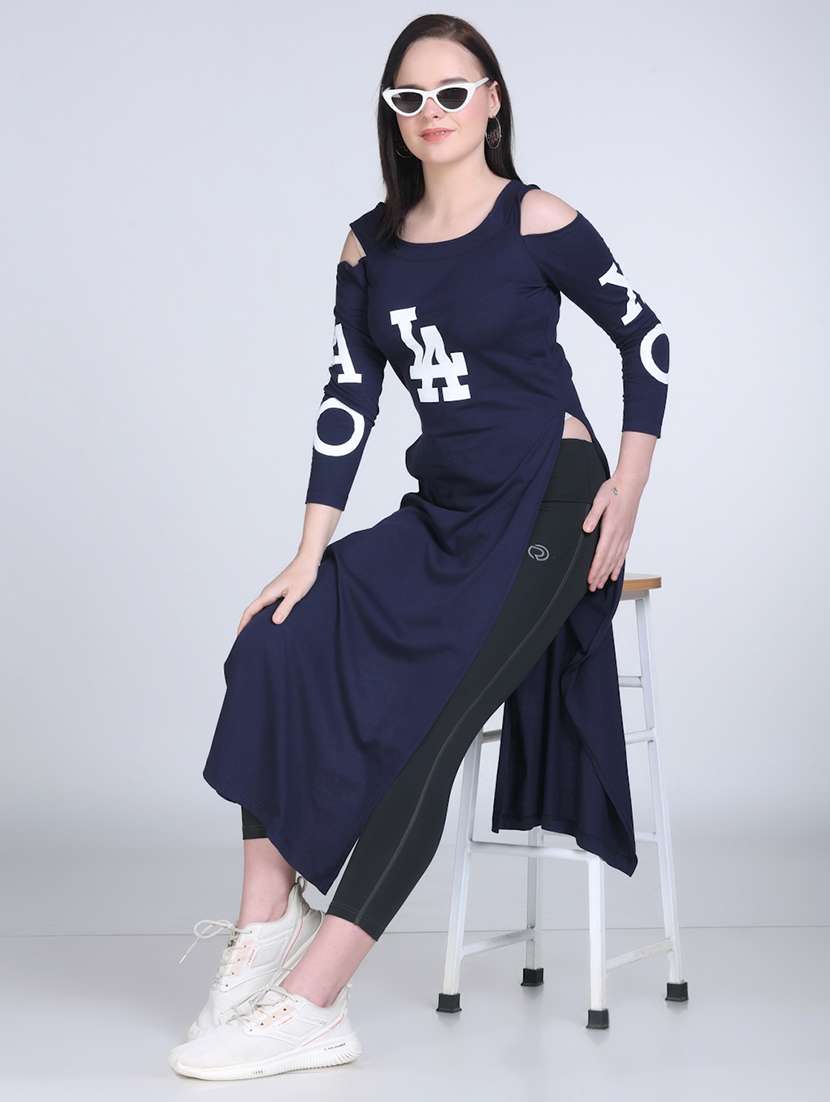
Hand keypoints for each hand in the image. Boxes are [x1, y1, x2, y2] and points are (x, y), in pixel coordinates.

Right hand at [236, 555, 319, 633]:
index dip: (243, 624)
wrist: (307, 560)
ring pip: (259, 608)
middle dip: (246, 624)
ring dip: (255, 620)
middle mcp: (267, 593)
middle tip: (245, 639)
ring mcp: (272, 592)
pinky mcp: (279, 591)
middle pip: (252, 610)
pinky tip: (270, 621)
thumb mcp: (295, 594)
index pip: (250, 611)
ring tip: (255, 633)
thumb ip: (285, 607)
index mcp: (268, 594)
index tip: (238, 636)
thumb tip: (274, 622)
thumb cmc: (303, 575)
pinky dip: (264, 615)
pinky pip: (267, 606)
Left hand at [582, 472, 643, 590]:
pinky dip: (617, 566)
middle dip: (599, 575)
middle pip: (608, 560)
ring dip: (607, 573)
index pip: (602, 553)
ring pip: (616, 560)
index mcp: (611, 528)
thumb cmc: (614, 490)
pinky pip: (622, 554)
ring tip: (600, 584)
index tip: (589, 579)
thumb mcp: (600, 500)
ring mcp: (625, 535)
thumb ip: (593, 515)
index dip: (595, 568)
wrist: (631, 484)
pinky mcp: (627, 533)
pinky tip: (614, 574)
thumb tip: (586, 529)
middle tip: (592, 587)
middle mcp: (620, 535)